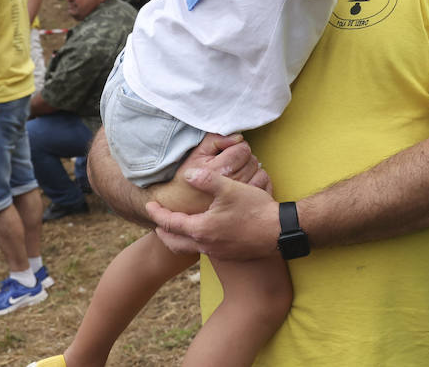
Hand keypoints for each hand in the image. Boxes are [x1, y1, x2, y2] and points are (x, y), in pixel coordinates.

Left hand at [147, 167, 278, 258]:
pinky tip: (203, 232)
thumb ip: (207, 179)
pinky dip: (194, 241)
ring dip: (178, 238)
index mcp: (200, 229)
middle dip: (163, 231)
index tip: (150, 205)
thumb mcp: (230, 189)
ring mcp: (217, 252)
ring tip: (177, 228)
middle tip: (157, 222)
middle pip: (174, 242)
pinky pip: (203, 249)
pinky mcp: (228, 254)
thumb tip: (188, 174)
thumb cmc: (254, 210)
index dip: (157, 213)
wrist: (279, 232)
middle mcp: (205, 244)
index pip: (170, 222)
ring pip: (188, 248)